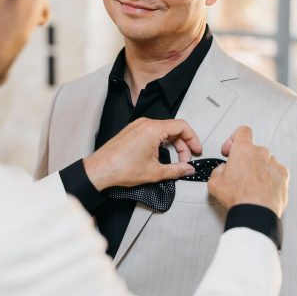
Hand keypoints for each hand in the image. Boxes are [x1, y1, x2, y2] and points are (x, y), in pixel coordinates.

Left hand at [83, 117, 201, 190]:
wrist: (100, 169)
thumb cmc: (121, 168)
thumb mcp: (155, 172)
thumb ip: (176, 170)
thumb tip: (188, 169)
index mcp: (153, 129)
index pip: (181, 126)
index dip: (192, 139)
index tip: (196, 150)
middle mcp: (145, 123)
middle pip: (173, 129)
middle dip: (183, 146)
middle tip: (186, 161)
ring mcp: (138, 126)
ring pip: (163, 131)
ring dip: (172, 145)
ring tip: (175, 161)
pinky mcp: (132, 131)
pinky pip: (153, 132)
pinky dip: (161, 143)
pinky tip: (162, 156)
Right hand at [208, 126, 288, 217]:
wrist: (256, 213)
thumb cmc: (238, 197)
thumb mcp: (214, 182)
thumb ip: (218, 170)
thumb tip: (223, 170)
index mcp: (243, 150)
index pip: (242, 131)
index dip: (234, 139)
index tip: (230, 151)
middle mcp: (261, 153)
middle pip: (253, 149)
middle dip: (245, 159)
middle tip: (239, 173)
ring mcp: (274, 163)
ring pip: (265, 161)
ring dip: (258, 169)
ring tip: (252, 185)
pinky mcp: (284, 176)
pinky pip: (276, 171)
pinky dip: (270, 177)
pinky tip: (263, 188)